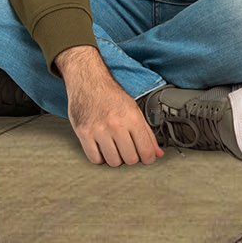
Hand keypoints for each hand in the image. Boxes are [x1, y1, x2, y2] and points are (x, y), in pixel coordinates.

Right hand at [55, 46, 163, 166]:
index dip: (148, 158)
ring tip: (113, 147)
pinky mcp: (83, 132)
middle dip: (130, 157)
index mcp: (132, 118)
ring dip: (115, 158)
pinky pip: (95, 159)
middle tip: (126, 149)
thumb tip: (158, 154)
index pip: (146, 151)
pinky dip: (99, 157)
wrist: (88, 80)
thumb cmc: (111, 95)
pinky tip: (101, 148)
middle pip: (130, 159)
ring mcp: (98, 129)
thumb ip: (147, 133)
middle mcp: (116, 124)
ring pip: (113, 162)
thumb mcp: (134, 109)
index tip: (144, 156)